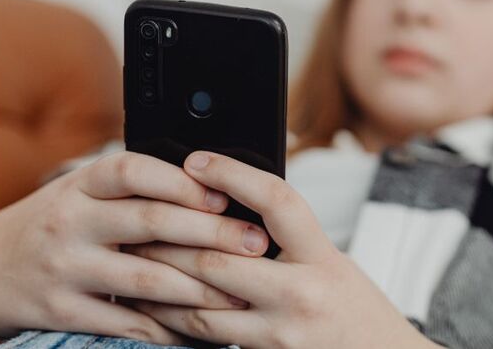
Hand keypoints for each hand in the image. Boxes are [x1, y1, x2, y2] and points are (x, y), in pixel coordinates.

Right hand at [0, 151, 273, 348]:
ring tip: (239, 292)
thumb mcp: (80, 192)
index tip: (223, 197)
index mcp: (81, 183)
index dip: (181, 181)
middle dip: (211, 235)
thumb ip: (132, 188)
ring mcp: (64, 266)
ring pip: (144, 278)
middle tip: (255, 244)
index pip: (134, 170)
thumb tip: (213, 184)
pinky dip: (163, 328)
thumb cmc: (53, 223)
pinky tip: (196, 329)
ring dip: (198, 288)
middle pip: (150, 222)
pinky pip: (122, 322)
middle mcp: (71, 220)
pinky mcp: (60, 309)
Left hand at [124, 151, 438, 348]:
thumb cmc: (358, 313)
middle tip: (138, 220)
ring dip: (161, 283)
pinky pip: (208, 340)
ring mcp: (282, 334)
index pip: (276, 200)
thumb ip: (291, 243)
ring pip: (201, 305)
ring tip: (133, 263)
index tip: (196, 160)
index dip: (233, 174)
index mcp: (323, 257)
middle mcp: (303, 293)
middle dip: (172, 237)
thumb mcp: (334, 265)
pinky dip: (176, 322)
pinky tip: (155, 307)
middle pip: (220, 256)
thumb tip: (235, 207)